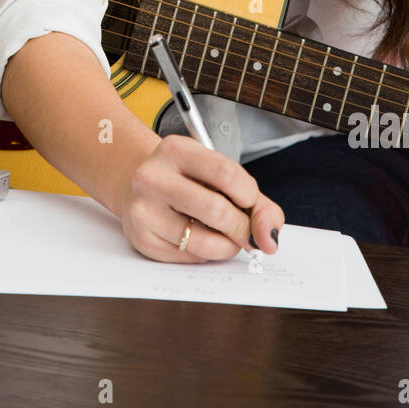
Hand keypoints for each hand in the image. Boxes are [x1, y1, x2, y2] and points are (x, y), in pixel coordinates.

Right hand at [118, 134, 284, 263]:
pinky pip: (188, 257)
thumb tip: (269, 239)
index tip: (251, 203)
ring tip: (225, 236)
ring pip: (203, 241)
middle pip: (216, 210)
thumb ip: (257, 203)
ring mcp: (143, 209)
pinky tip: (200, 238)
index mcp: (176, 150)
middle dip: (243, 228)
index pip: (226, 174)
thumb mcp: (219, 175)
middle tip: (246, 231)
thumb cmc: (188, 180)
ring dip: (227, 246)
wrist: (139, 186)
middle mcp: (153, 177)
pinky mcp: (141, 238)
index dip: (249, 195)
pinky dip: (206, 254)